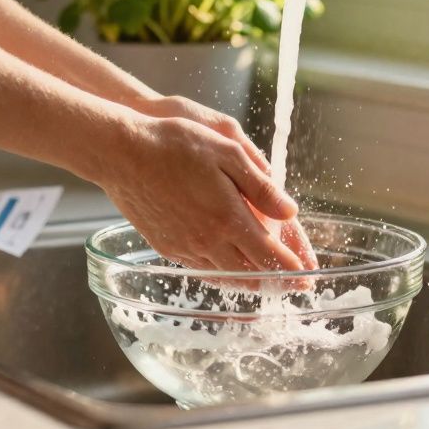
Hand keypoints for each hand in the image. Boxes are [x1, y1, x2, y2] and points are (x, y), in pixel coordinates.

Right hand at [134, 95, 318, 270]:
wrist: (121, 153)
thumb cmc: (174, 144)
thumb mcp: (227, 151)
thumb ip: (261, 186)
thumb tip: (289, 212)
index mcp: (228, 217)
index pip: (269, 255)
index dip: (291, 269)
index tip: (307, 278)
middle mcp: (207, 240)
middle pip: (249, 274)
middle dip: (273, 281)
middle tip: (290, 284)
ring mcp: (184, 247)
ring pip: (224, 275)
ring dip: (247, 280)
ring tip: (262, 281)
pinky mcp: (165, 246)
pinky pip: (199, 268)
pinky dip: (219, 272)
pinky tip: (224, 266)